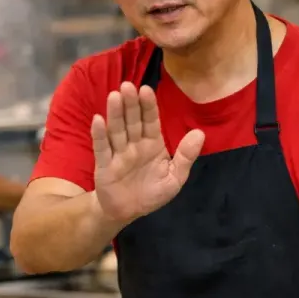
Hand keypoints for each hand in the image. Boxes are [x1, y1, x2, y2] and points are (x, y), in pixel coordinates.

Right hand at [91, 82, 204, 226]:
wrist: (128, 212)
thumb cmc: (151, 193)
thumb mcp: (174, 178)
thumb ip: (185, 156)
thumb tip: (200, 133)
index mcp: (152, 144)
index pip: (151, 121)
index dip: (149, 106)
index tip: (146, 90)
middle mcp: (134, 144)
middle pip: (132, 121)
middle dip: (131, 104)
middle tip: (128, 85)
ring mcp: (118, 153)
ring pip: (117, 130)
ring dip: (115, 113)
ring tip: (114, 96)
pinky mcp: (104, 165)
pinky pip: (101, 148)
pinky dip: (99, 134)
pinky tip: (98, 119)